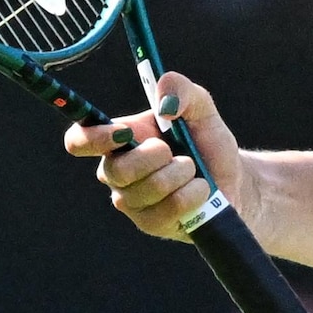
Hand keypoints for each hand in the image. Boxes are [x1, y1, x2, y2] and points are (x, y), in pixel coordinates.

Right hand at [67, 72, 241, 242]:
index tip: (122, 133)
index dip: (92, 138)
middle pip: (117, 170)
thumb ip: (181, 89)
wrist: (232, 177)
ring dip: (181, 174)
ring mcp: (132, 201)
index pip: (79, 140)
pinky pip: (170, 208)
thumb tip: (164, 102)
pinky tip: (200, 189)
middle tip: (173, 151)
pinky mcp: (150, 223)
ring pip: (150, 189)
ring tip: (192, 169)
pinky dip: (193, 193)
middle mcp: (116, 171)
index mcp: (117, 139)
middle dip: (155, 156)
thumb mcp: (200, 106)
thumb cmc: (206, 141)